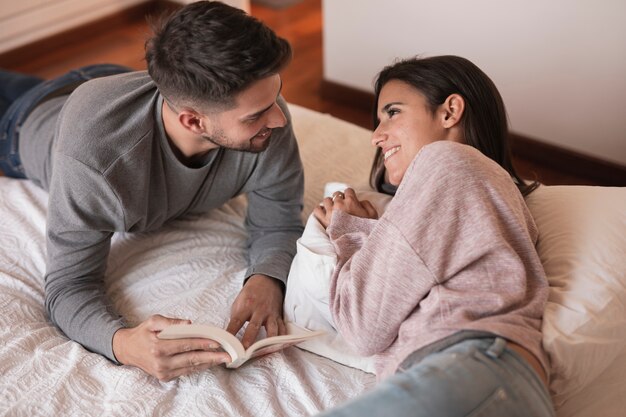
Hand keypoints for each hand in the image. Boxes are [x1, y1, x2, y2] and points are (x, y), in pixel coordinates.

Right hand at [112, 314, 230, 380]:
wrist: (128, 350)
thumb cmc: (143, 333)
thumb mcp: (153, 321)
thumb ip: (171, 322)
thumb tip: (189, 323)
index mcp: (158, 347)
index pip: (185, 345)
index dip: (202, 343)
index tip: (217, 342)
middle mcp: (161, 362)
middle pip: (191, 358)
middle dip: (212, 357)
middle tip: (227, 355)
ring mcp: (163, 372)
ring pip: (191, 367)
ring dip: (208, 363)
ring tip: (222, 359)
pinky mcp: (165, 377)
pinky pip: (186, 371)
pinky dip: (199, 367)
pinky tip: (209, 362)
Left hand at [226, 274, 285, 348]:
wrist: (266, 281)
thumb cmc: (250, 294)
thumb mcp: (239, 302)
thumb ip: (236, 318)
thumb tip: (230, 335)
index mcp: (246, 305)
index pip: (236, 322)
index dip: (230, 333)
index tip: (227, 345)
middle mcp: (259, 310)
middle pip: (254, 327)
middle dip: (249, 340)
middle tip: (244, 352)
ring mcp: (270, 314)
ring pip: (272, 329)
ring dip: (268, 342)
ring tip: (264, 352)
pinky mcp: (278, 316)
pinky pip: (282, 329)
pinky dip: (282, 339)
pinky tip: (279, 347)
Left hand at [313, 188, 377, 227]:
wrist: (357, 244)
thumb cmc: (366, 230)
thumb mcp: (373, 214)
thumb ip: (366, 203)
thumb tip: (359, 201)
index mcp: (351, 201)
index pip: (348, 190)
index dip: (350, 195)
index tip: (350, 201)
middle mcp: (339, 205)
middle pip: (336, 194)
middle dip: (340, 199)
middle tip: (343, 207)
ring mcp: (330, 212)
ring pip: (326, 200)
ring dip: (330, 204)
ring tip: (334, 210)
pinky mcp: (324, 220)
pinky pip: (317, 209)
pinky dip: (320, 210)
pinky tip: (325, 213)